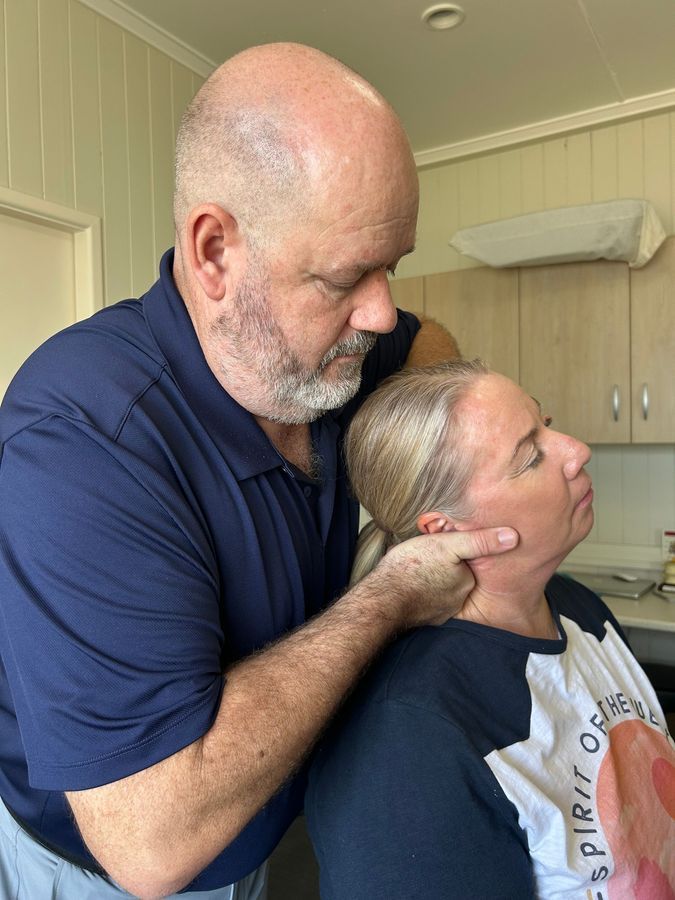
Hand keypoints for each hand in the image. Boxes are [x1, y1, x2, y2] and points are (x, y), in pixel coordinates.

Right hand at [375, 527, 518, 627]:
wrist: (383, 599)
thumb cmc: (412, 568)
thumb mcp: (447, 545)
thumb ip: (480, 541)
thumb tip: (513, 537)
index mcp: (466, 581)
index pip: (465, 562)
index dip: (451, 551)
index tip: (438, 547)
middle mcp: (458, 600)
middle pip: (453, 576)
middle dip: (442, 567)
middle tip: (424, 557)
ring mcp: (440, 611)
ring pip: (439, 589)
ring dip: (430, 580)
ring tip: (415, 570)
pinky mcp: (424, 618)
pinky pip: (426, 601)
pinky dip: (419, 593)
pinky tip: (408, 585)